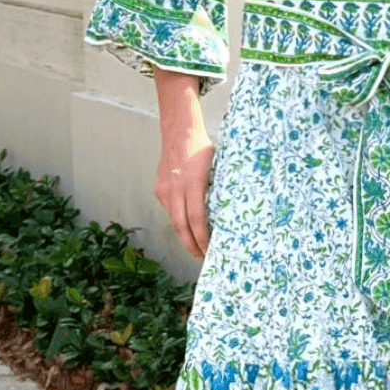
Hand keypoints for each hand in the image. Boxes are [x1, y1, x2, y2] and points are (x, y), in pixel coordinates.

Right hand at [153, 68, 214, 259]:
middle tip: (201, 258)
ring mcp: (165, 190)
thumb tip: (229, 210)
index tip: (209, 250)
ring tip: (195, 246)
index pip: (196, 219)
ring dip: (184, 235)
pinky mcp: (160, 189)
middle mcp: (176, 189)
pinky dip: (179, 219)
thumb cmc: (202, 148)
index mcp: (192, 183)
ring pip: (174, 220)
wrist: (178, 132)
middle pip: (181, 226)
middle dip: (191, 245)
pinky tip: (187, 225)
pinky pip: (170, 209)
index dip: (202, 238)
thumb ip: (218, 188)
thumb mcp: (217, 166)